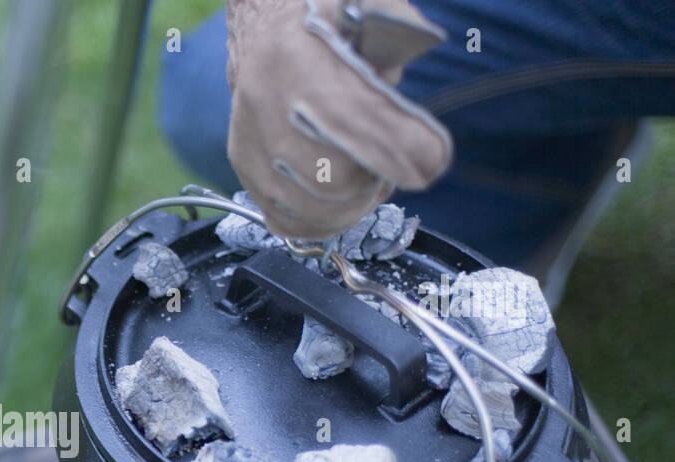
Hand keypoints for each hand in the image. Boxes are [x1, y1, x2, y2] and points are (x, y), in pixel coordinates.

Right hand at [225, 0, 452, 238]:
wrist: (265, 30)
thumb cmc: (326, 18)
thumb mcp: (368, 3)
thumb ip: (401, 31)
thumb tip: (421, 59)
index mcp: (298, 57)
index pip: (360, 121)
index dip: (408, 149)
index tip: (435, 156)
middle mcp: (266, 105)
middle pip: (335, 178)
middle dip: (377, 179)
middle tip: (396, 163)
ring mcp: (252, 144)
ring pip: (314, 207)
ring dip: (356, 203)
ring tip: (370, 178)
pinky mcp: (246, 169)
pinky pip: (287, 219)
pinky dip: (325, 221)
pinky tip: (343, 200)